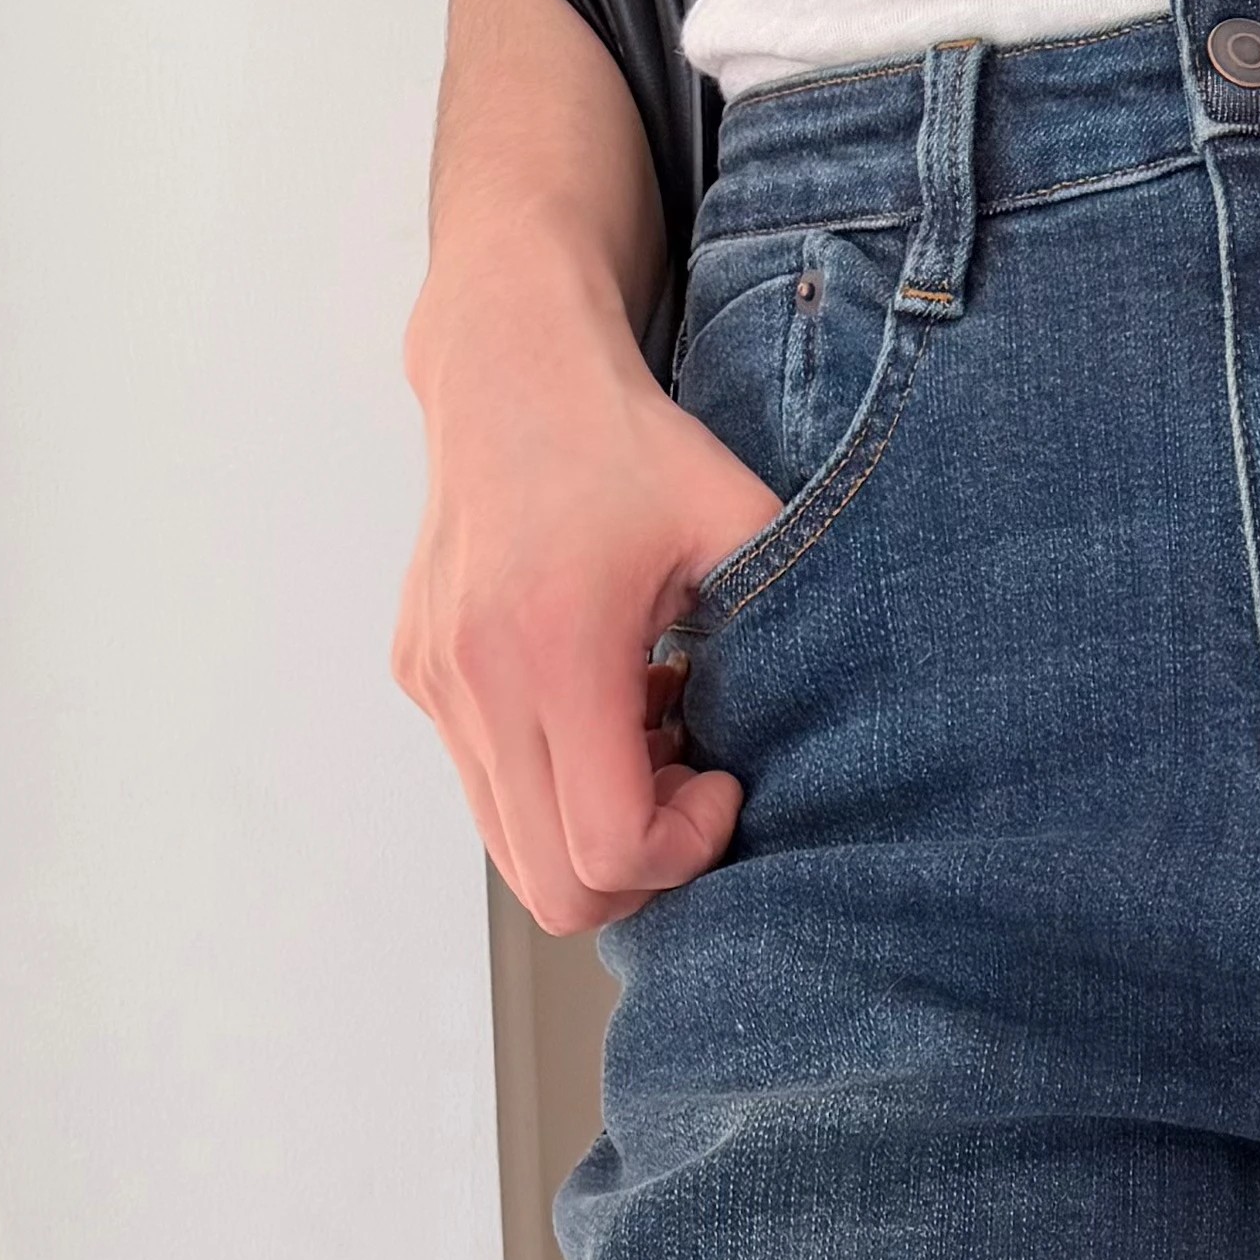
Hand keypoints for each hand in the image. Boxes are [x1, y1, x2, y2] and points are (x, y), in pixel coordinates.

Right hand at [392, 261, 781, 934]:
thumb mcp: (739, 524)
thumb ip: (790, 633)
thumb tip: (836, 740)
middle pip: (554, 886)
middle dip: (640, 865)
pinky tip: (607, 708)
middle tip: (692, 784)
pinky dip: (557, 784)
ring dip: (595, 826)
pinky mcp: (422, 680)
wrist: (509, 372)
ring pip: (516, 853)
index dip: (684, 851)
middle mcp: (476, 680)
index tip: (725, 781)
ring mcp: (439, 686)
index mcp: (555, 648)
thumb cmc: (628, 447)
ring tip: (652, 738)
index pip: (608, 850)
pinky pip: (492, 793)